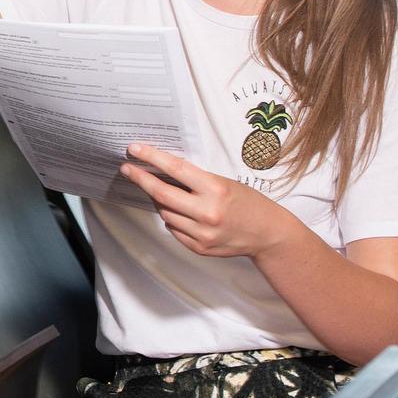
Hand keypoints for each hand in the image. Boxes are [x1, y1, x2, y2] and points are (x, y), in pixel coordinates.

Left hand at [120, 143, 299, 259]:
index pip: (175, 169)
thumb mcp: (223, 183)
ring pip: (164, 212)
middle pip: (161, 193)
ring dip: (158, 200)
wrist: (269, 235)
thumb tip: (161, 170)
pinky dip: (171, 218)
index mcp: (215, 190)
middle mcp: (207, 213)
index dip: (151, 158)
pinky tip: (178, 212)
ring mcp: (203, 233)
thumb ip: (194, 179)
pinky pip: (173, 229)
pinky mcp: (199, 247)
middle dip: (140, 178)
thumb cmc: (247, 203)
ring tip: (162, 192)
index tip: (134, 149)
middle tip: (128, 168)